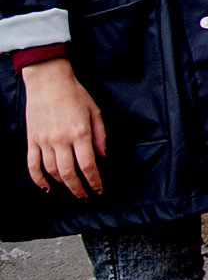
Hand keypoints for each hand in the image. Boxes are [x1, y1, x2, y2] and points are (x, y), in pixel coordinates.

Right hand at [21, 58, 106, 198]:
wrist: (48, 82)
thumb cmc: (75, 94)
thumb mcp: (95, 112)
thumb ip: (100, 136)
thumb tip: (103, 157)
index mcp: (80, 133)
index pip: (88, 165)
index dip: (94, 181)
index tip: (98, 190)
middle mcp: (61, 140)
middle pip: (69, 173)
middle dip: (78, 188)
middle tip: (85, 197)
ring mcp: (44, 141)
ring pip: (51, 171)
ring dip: (62, 185)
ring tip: (71, 190)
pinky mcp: (32, 140)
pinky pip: (33, 165)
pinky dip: (38, 179)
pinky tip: (46, 187)